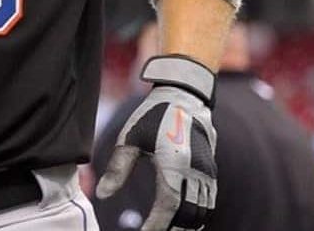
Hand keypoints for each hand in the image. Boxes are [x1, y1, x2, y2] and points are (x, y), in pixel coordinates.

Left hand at [96, 56, 216, 230]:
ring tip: (167, 230)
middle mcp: (196, 171)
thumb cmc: (153, 116)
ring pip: (202, 210)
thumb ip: (116, 169)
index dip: (157, 224)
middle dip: (173, 229)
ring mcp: (207, 171)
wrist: (185, 96)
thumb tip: (101, 196)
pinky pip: (208, 201)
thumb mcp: (129, 139)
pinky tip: (183, 221)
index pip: (169, 205)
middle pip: (189, 213)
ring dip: (186, 225)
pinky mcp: (211, 170)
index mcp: (175, 163)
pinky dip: (197, 215)